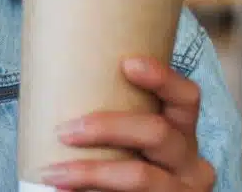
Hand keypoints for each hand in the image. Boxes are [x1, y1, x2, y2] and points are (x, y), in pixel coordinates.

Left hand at [41, 57, 215, 190]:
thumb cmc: (124, 169)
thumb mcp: (130, 146)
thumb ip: (114, 121)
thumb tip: (50, 90)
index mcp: (182, 132)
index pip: (186, 97)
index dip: (163, 78)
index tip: (128, 63)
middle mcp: (191, 161)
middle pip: (157, 132)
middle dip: (105, 127)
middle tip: (62, 131)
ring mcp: (184, 191)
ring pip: (140, 176)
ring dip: (90, 172)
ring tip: (53, 173)